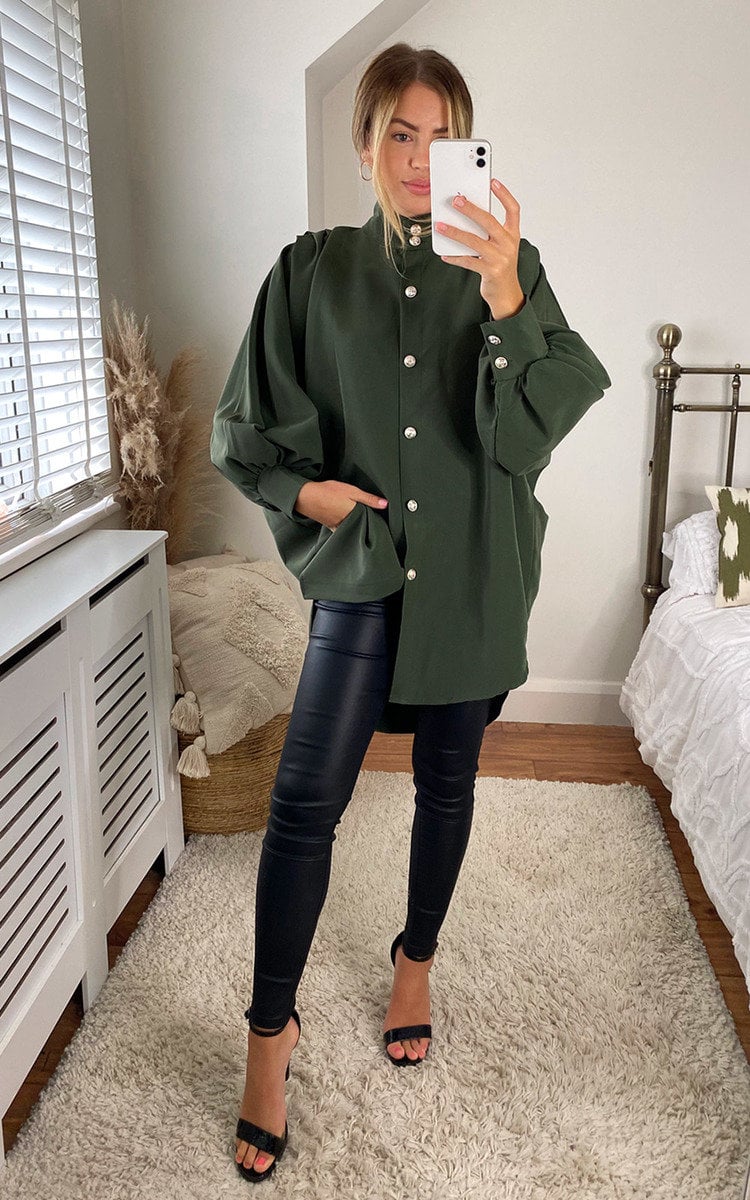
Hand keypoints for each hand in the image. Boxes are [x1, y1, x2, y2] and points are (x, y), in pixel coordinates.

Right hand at [293, 479, 387, 530]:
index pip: (370, 521)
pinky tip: (348, 526)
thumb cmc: (328, 492)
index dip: (376, 520)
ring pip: (352, 530)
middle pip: (362, 527)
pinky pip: (342, 531)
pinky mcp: (330, 527)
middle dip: (367, 525)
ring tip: (362, 523)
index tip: (381, 519)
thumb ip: (368, 499)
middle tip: (373, 522)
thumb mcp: (351, 491)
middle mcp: (347, 524)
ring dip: (357, 527)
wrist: (306, 497)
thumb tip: (385, 504)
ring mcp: (338, 527)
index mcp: (355, 515)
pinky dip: (347, 530)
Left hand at [435, 179, 524, 319]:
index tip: (492, 181)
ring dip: (455, 232)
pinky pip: (468, 261)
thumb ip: (489, 232)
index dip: (504, 194)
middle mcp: (509, 244)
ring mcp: (500, 258)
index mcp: (513, 235)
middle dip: (471, 209)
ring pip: (474, 241)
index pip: (513, 209)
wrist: (506, 294)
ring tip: (441, 226)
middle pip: (489, 221)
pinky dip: (454, 257)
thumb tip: (465, 217)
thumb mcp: (500, 246)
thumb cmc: (500, 266)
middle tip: (456, 200)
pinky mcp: (490, 271)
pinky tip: (444, 253)